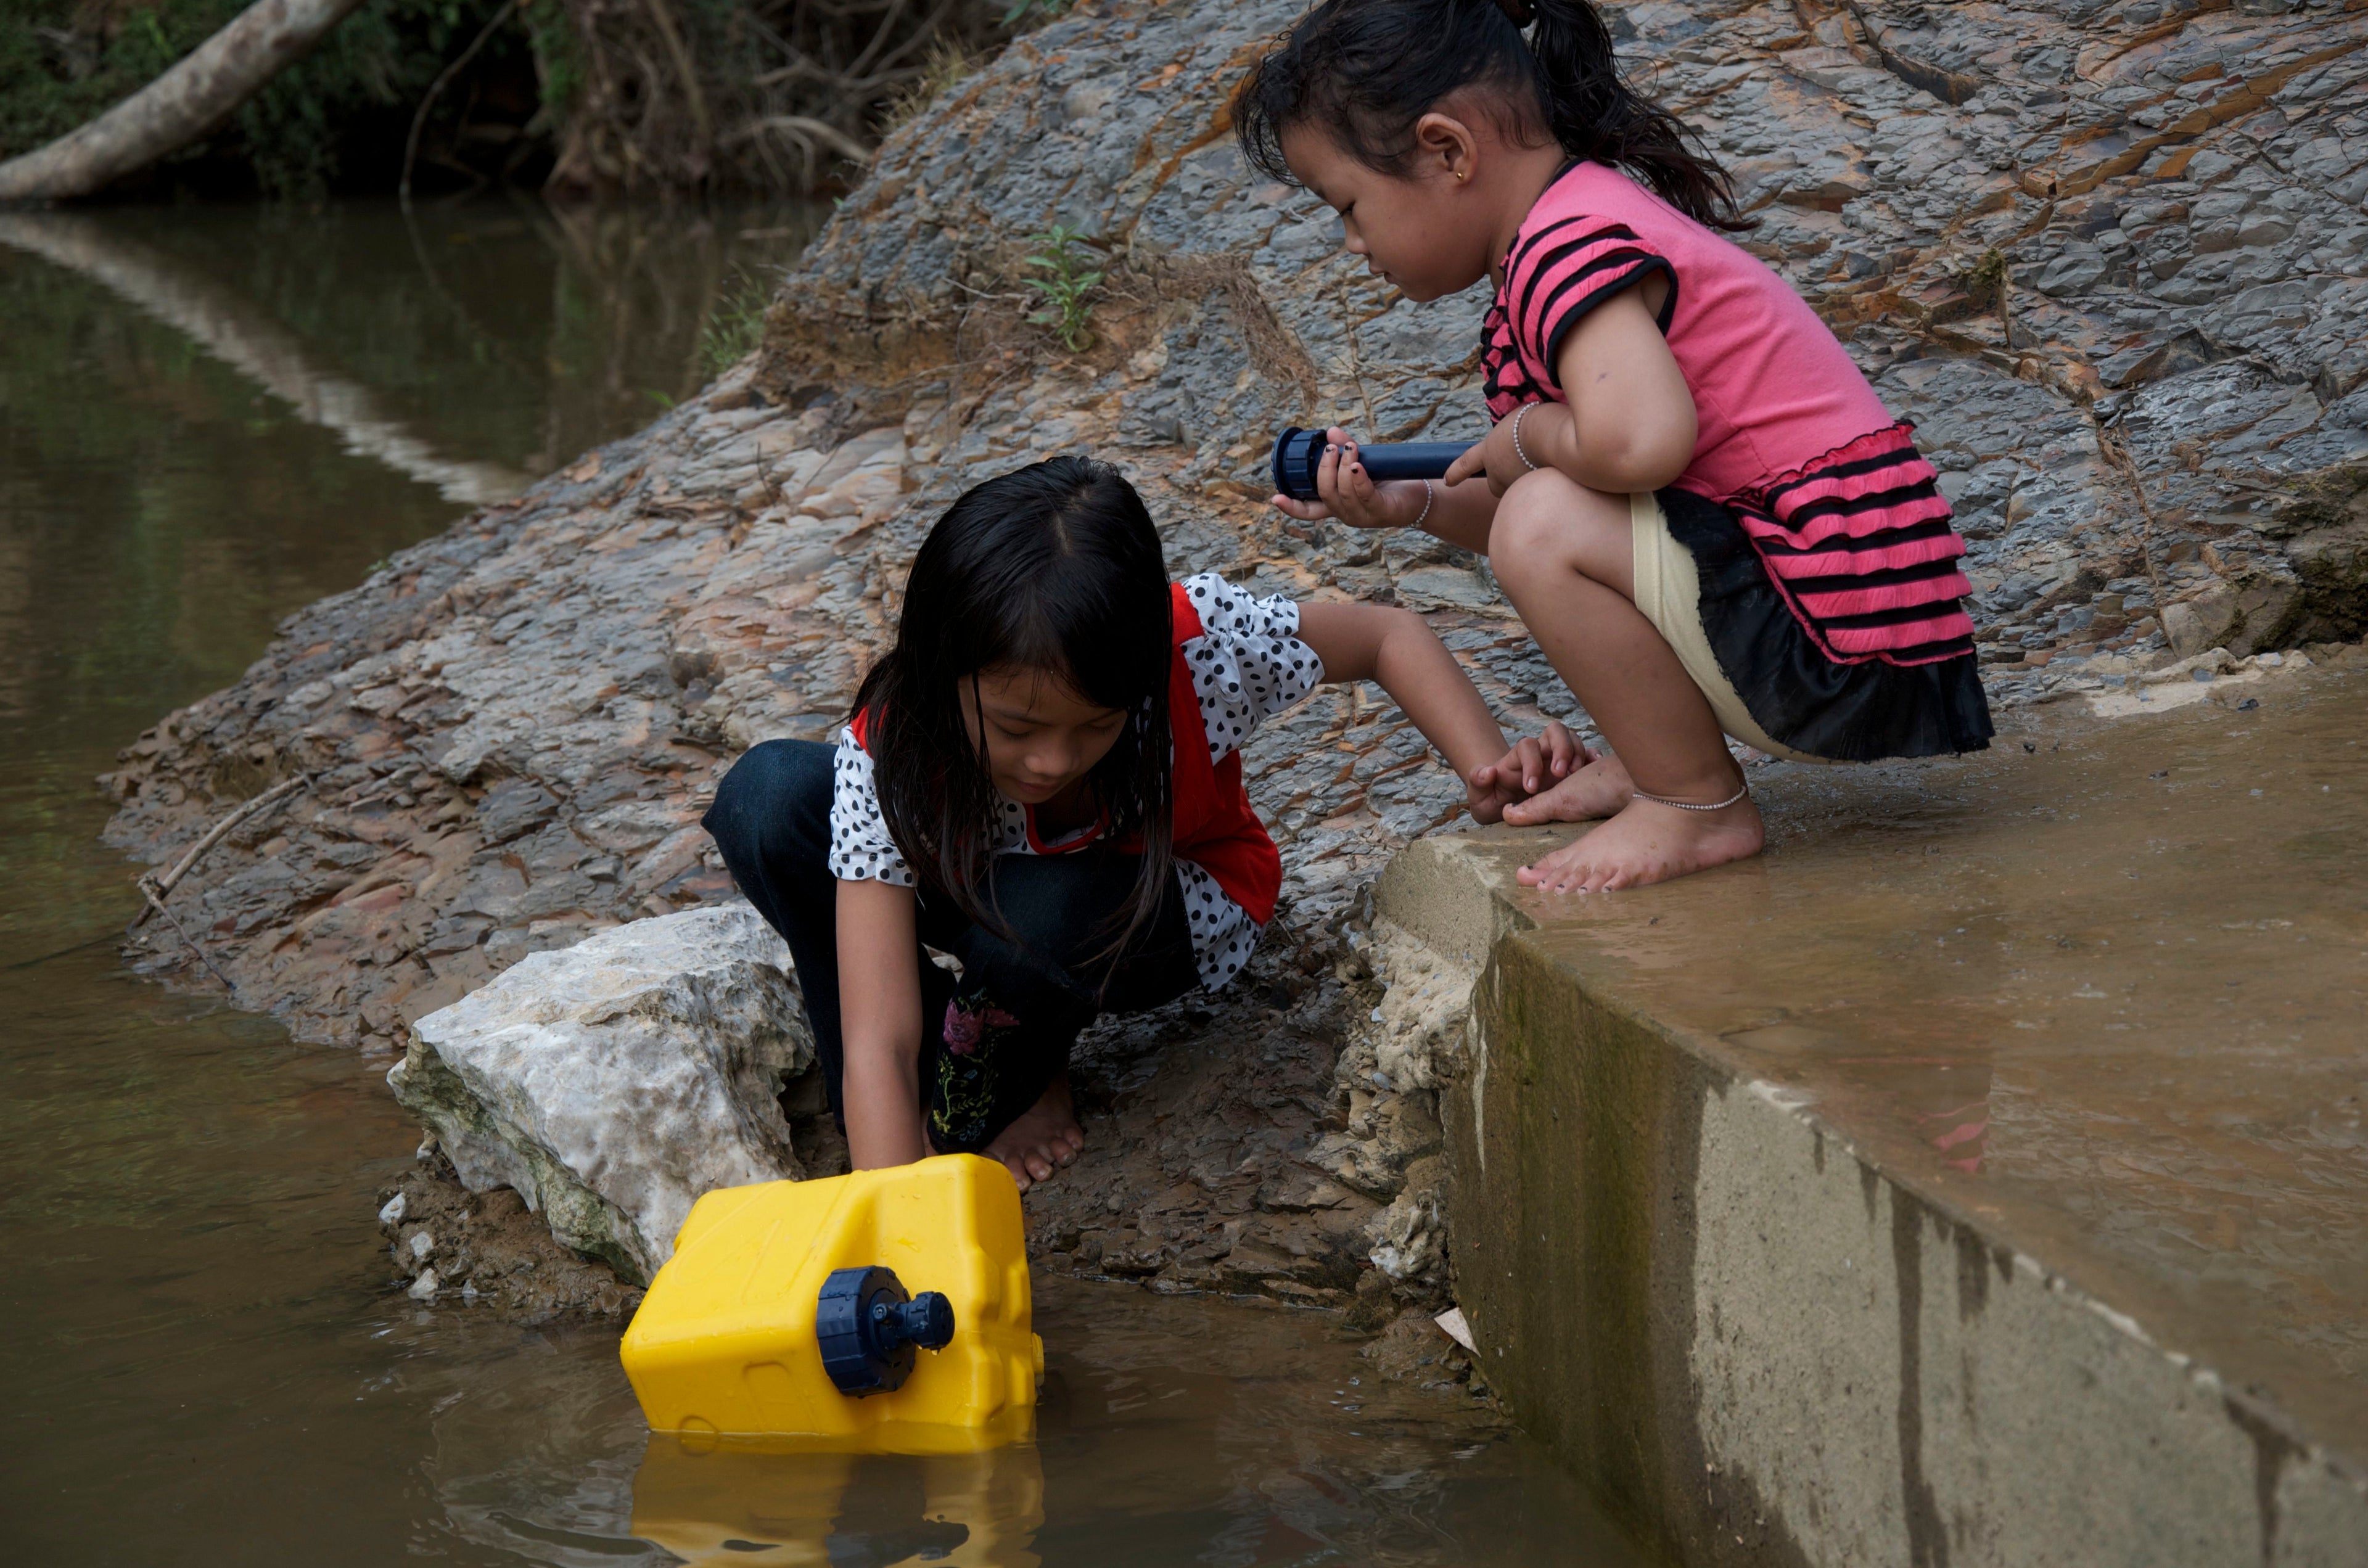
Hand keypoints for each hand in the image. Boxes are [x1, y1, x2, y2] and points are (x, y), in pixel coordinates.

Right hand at [1271, 427, 1432, 529]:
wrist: (1421, 494)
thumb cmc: (1390, 480)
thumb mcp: (1363, 462)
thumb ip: (1346, 449)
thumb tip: (1331, 431)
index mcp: (1338, 504)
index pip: (1310, 511)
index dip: (1292, 507)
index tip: (1276, 498)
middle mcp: (1347, 513)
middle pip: (1324, 494)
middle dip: (1324, 469)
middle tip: (1332, 450)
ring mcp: (1364, 516)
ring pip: (1342, 493)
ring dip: (1343, 467)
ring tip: (1352, 448)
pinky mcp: (1381, 512)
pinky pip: (1364, 495)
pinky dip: (1358, 478)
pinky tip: (1357, 465)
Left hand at [1443, 402, 1566, 496]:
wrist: (1547, 435)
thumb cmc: (1534, 420)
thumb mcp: (1517, 420)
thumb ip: (1511, 435)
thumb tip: (1519, 441)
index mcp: (1489, 450)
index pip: (1467, 463)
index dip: (1456, 472)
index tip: (1448, 480)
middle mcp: (1497, 471)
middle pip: (1496, 485)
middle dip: (1504, 480)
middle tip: (1522, 466)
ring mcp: (1512, 484)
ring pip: (1519, 489)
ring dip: (1529, 479)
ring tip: (1547, 463)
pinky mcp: (1530, 494)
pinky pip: (1536, 492)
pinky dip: (1545, 485)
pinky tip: (1557, 472)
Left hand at [1465, 721, 1591, 820]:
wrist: (1502, 808)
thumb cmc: (1491, 800)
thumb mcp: (1479, 797)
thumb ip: (1478, 782)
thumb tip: (1488, 771)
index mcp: (1517, 758)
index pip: (1527, 747)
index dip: (1531, 763)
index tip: (1531, 788)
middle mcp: (1540, 754)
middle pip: (1555, 731)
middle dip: (1562, 748)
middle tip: (1562, 773)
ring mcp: (1557, 759)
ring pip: (1573, 740)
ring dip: (1578, 753)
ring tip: (1577, 775)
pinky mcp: (1571, 769)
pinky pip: (1586, 755)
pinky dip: (1592, 757)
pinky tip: (1594, 766)